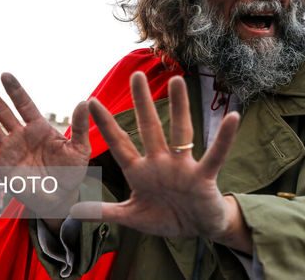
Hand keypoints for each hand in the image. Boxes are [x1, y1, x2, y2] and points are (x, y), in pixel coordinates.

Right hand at [0, 73, 90, 219]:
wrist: (61, 198)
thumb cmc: (71, 172)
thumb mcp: (80, 149)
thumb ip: (80, 127)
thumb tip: (85, 101)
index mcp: (39, 128)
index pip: (24, 104)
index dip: (14, 90)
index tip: (4, 74)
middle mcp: (21, 135)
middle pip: (3, 111)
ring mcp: (10, 150)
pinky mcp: (2, 167)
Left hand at [71, 73, 249, 251]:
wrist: (198, 229)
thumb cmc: (166, 218)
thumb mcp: (132, 217)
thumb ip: (105, 211)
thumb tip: (72, 211)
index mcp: (140, 172)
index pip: (120, 144)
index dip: (106, 124)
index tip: (92, 101)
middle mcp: (160, 163)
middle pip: (149, 128)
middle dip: (142, 102)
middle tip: (136, 75)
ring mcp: (182, 167)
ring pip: (180, 132)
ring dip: (179, 107)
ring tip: (177, 80)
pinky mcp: (203, 176)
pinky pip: (215, 154)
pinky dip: (224, 138)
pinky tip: (232, 117)